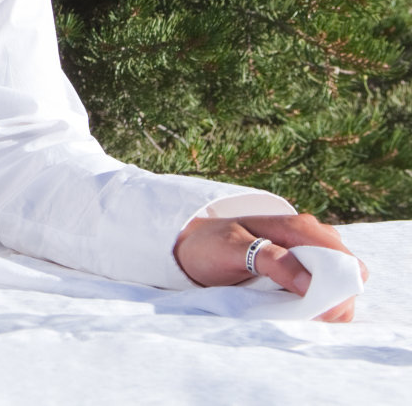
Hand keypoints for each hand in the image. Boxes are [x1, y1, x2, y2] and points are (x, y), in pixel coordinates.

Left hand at [174, 213, 367, 321]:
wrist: (193, 247)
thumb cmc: (211, 246)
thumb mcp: (232, 249)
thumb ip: (271, 260)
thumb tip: (310, 281)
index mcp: (297, 227)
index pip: (344, 261)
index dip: (340, 289)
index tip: (319, 310)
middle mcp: (311, 236)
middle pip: (350, 274)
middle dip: (337, 299)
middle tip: (307, 314)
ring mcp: (310, 252)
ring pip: (341, 284)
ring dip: (329, 302)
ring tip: (299, 311)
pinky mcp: (304, 268)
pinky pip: (327, 288)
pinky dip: (320, 302)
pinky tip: (299, 308)